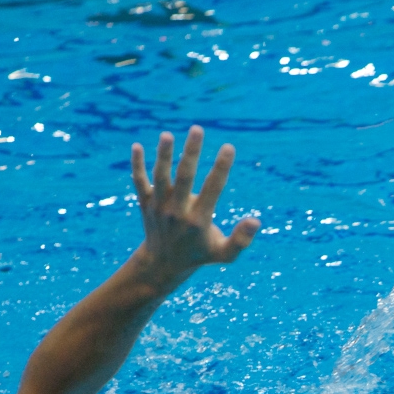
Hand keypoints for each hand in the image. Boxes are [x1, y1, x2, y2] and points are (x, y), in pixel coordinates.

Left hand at [129, 126, 258, 282]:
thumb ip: (241, 240)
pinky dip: (137, 165)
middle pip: (184, 177)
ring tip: (167, 135)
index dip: (221, 167)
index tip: (228, 147)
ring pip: (160, 177)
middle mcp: (177, 212)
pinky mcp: (145, 203)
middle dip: (191, 153)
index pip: (212, 189)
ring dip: (162, 155)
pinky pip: (139, 182)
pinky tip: (137, 146)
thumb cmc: (199, 255)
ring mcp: (158, 207)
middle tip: (197, 129)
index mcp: (198, 221)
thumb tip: (256, 221)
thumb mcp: (224, 254)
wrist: (162, 265)